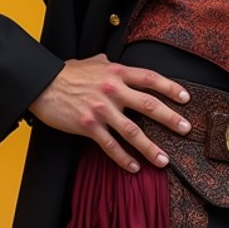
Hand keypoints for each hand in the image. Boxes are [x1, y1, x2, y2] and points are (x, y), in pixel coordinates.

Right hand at [29, 55, 191, 172]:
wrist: (42, 85)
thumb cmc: (67, 73)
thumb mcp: (92, 62)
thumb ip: (106, 63)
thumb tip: (110, 59)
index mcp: (117, 72)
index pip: (150, 79)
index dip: (170, 88)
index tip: (186, 98)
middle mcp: (113, 90)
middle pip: (149, 105)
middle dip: (170, 118)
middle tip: (186, 129)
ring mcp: (101, 110)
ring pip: (132, 132)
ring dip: (151, 148)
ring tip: (164, 160)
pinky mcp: (88, 126)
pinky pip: (110, 146)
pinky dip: (124, 158)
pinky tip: (134, 167)